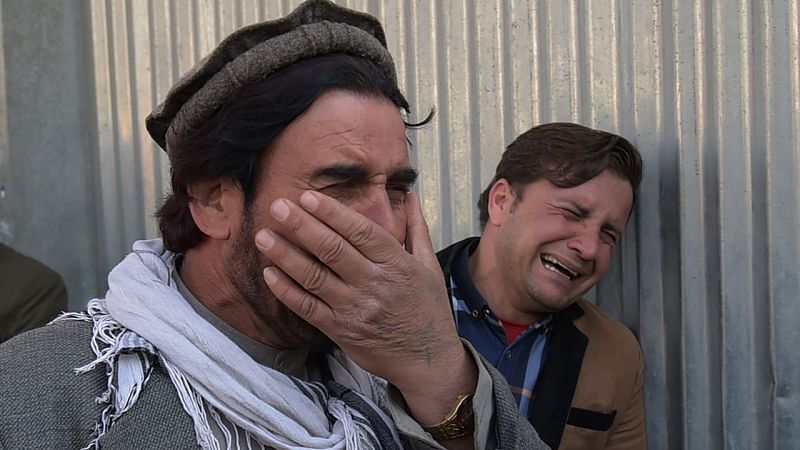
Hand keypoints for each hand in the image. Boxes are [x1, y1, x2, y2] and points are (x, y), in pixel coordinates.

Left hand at [255, 190, 475, 421]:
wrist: (428, 362)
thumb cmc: (429, 311)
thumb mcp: (430, 267)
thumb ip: (418, 229)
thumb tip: (413, 196)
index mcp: (397, 264)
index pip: (360, 231)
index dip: (332, 213)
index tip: (307, 196)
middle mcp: (374, 285)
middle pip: (332, 249)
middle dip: (301, 225)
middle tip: (277, 206)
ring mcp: (355, 309)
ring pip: (314, 277)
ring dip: (286, 255)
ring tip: (263, 236)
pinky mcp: (341, 331)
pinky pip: (308, 308)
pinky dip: (286, 291)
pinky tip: (269, 273)